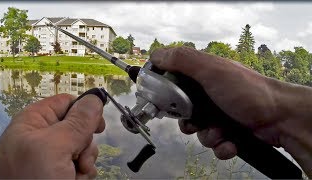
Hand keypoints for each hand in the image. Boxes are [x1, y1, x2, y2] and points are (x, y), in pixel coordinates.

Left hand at [0, 94, 104, 178]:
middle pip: (78, 126)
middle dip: (84, 142)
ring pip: (83, 146)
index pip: (66, 102)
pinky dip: (83, 173)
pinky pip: (81, 164)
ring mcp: (52, 157)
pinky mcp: (60, 172)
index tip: (97, 124)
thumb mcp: (55, 147)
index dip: (84, 109)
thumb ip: (77, 122)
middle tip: (78, 157)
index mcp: (34, 122)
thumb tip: (95, 98)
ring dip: (85, 160)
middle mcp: (43, 137)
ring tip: (75, 174)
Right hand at [150, 47, 311, 176]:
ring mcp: (220, 114)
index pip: (175, 82)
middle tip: (195, 121)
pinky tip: (231, 142)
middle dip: (188, 121)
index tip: (165, 101)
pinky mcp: (229, 132)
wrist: (281, 118)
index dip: (167, 92)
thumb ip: (183, 60)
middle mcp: (210, 94)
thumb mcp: (211, 69)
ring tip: (221, 131)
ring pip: (198, 131)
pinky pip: (214, 144)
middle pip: (183, 112)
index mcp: (203, 76)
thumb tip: (156, 55)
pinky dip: (221, 145)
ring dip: (208, 135)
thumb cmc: (246, 90)